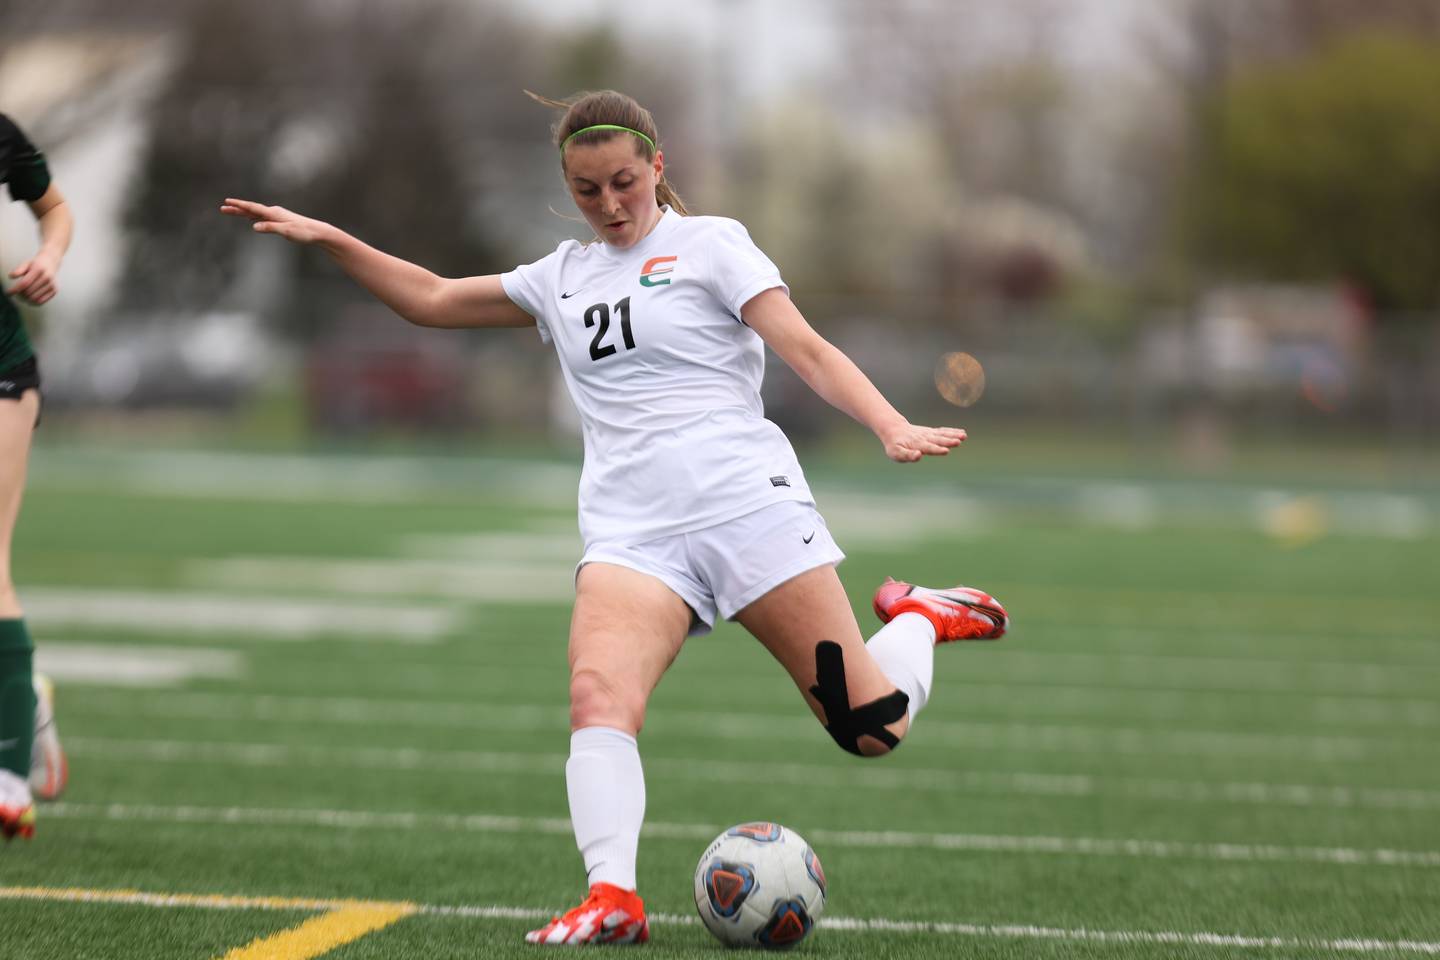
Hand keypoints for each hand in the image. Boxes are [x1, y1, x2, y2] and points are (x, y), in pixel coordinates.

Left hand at [6, 252, 59, 304]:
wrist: (51, 262)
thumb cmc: (36, 264)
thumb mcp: (26, 264)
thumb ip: (18, 270)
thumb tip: (11, 276)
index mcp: (38, 270)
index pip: (24, 283)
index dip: (15, 289)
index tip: (8, 293)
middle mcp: (46, 278)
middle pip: (29, 292)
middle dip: (20, 294)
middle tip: (17, 292)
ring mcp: (52, 285)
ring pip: (34, 298)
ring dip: (26, 298)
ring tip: (23, 294)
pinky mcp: (54, 291)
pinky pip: (41, 301)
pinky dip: (33, 302)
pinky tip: (30, 298)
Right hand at [220, 198, 334, 244]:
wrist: (318, 232)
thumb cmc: (304, 232)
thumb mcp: (287, 232)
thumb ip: (270, 228)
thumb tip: (254, 226)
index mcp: (274, 213)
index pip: (253, 208)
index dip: (239, 205)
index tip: (227, 202)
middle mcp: (274, 212)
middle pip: (252, 209)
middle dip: (237, 209)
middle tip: (223, 208)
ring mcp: (277, 216)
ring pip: (256, 213)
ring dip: (243, 212)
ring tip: (232, 211)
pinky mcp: (280, 221)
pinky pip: (263, 217)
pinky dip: (254, 217)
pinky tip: (251, 219)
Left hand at [879, 422, 966, 462]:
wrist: (894, 430)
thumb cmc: (895, 445)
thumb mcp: (896, 453)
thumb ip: (907, 455)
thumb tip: (919, 456)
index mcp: (917, 445)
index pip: (928, 447)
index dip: (937, 449)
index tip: (946, 451)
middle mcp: (924, 438)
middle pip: (938, 440)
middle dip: (948, 441)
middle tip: (958, 442)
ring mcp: (929, 434)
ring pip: (942, 434)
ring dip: (953, 435)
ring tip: (964, 436)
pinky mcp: (931, 432)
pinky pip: (943, 431)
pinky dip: (952, 431)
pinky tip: (962, 432)